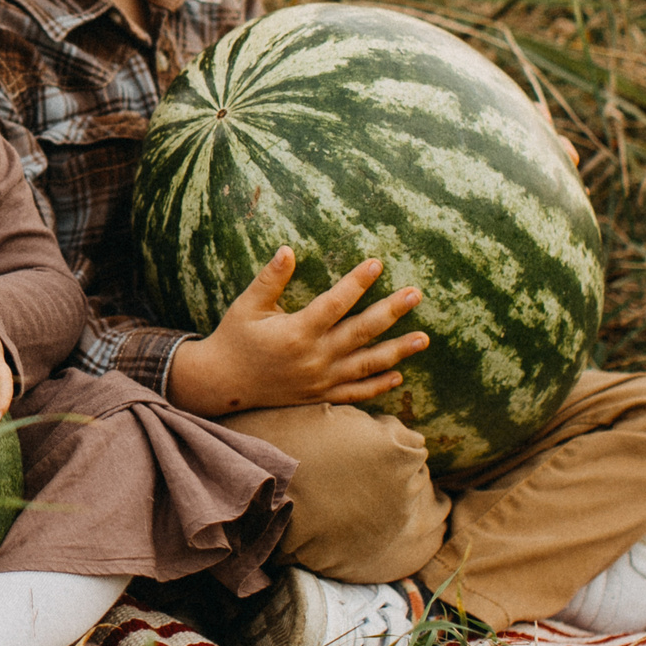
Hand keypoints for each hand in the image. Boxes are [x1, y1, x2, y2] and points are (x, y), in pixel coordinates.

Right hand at [166, 250, 428, 418]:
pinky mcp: (319, 395)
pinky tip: (398, 375)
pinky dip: (378, 386)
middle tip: (415, 294)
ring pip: (366, 365)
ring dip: (397, 351)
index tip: (377, 264)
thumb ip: (270, 279)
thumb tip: (288, 250)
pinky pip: (355, 393)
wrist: (222, 383)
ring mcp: (320, 380)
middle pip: (361, 332)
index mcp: (297, 331)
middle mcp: (314, 357)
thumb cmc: (235, 337)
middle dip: (391, 312)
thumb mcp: (247, 304)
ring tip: (423, 338)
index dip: (357, 282)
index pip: (335, 303)